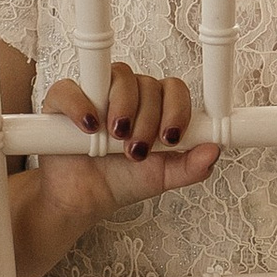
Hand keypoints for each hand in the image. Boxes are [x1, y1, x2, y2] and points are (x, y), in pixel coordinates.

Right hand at [25, 69, 218, 249]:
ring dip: (124, 108)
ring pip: (120, 77)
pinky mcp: (63, 100)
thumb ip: (190, 167)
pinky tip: (90, 127)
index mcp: (154, 107)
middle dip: (149, 119)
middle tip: (138, 150)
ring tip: (117, 139)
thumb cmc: (121, 181)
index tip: (172, 137)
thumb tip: (213, 151)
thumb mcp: (161, 178)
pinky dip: (82, 105)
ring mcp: (95, 92)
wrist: (81, 199)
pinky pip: (72, 87)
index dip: (177, 108)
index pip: (174, 89)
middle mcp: (127, 94)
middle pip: (149, 83)